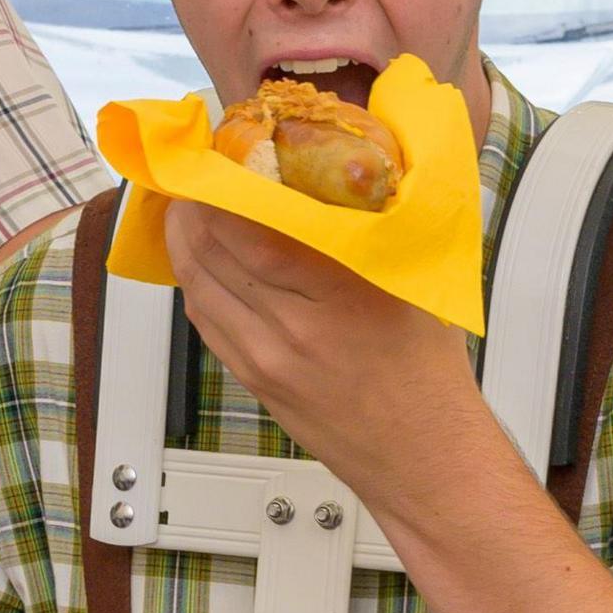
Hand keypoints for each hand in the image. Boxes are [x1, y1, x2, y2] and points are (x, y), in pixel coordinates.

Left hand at [160, 199, 490, 492]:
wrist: (422, 457)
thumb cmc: (428, 373)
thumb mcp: (416, 285)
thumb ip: (378, 229)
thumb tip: (354, 169)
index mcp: (342, 291)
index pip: (252, 229)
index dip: (221, 188)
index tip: (221, 156)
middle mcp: (295, 325)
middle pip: (214, 251)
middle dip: (194, 206)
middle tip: (194, 174)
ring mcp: (267, 357)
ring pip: (199, 285)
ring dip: (184, 242)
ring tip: (186, 209)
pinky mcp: (254, 379)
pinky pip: (205, 321)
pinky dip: (194, 283)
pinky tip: (197, 260)